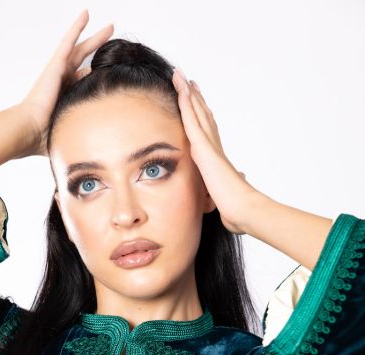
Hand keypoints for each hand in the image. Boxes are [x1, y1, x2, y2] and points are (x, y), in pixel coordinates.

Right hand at [15, 9, 113, 156]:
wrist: (29, 132)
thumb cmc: (43, 139)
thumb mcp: (68, 135)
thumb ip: (78, 139)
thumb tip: (92, 154)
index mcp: (63, 98)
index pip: (82, 84)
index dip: (94, 79)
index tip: (106, 76)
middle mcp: (61, 82)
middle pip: (83, 62)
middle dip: (98, 52)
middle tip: (112, 42)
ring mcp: (58, 72)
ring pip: (80, 49)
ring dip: (94, 38)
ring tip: (110, 27)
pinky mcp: (56, 65)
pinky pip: (69, 42)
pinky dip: (77, 27)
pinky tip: (87, 14)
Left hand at [172, 68, 256, 234]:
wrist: (243, 209)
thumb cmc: (236, 208)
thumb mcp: (222, 198)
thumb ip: (223, 190)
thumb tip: (233, 186)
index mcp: (216, 158)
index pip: (206, 131)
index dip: (200, 114)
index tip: (195, 100)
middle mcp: (214, 146)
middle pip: (202, 115)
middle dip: (194, 97)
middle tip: (187, 79)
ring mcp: (210, 145)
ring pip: (197, 112)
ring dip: (188, 93)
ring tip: (180, 75)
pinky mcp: (204, 148)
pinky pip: (192, 121)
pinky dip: (187, 104)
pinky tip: (181, 90)